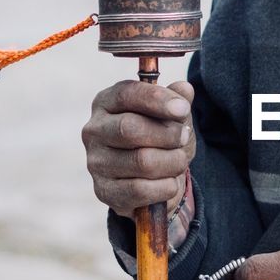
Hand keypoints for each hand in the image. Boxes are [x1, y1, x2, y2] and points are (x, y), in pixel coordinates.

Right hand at [82, 79, 194, 219]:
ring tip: (179, 161)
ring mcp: (95, 162)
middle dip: (167, 134)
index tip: (183, 109)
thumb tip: (185, 88)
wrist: (153, 182)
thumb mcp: (172, 118)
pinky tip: (169, 182)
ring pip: (141, 161)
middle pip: (130, 128)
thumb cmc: (160, 140)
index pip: (127, 94)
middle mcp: (94, 130)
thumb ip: (178, 101)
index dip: (157, 100)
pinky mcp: (103, 190)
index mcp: (106, 102)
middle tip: (184, 138)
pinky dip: (165, 186)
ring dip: (172, 162)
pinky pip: (140, 189)